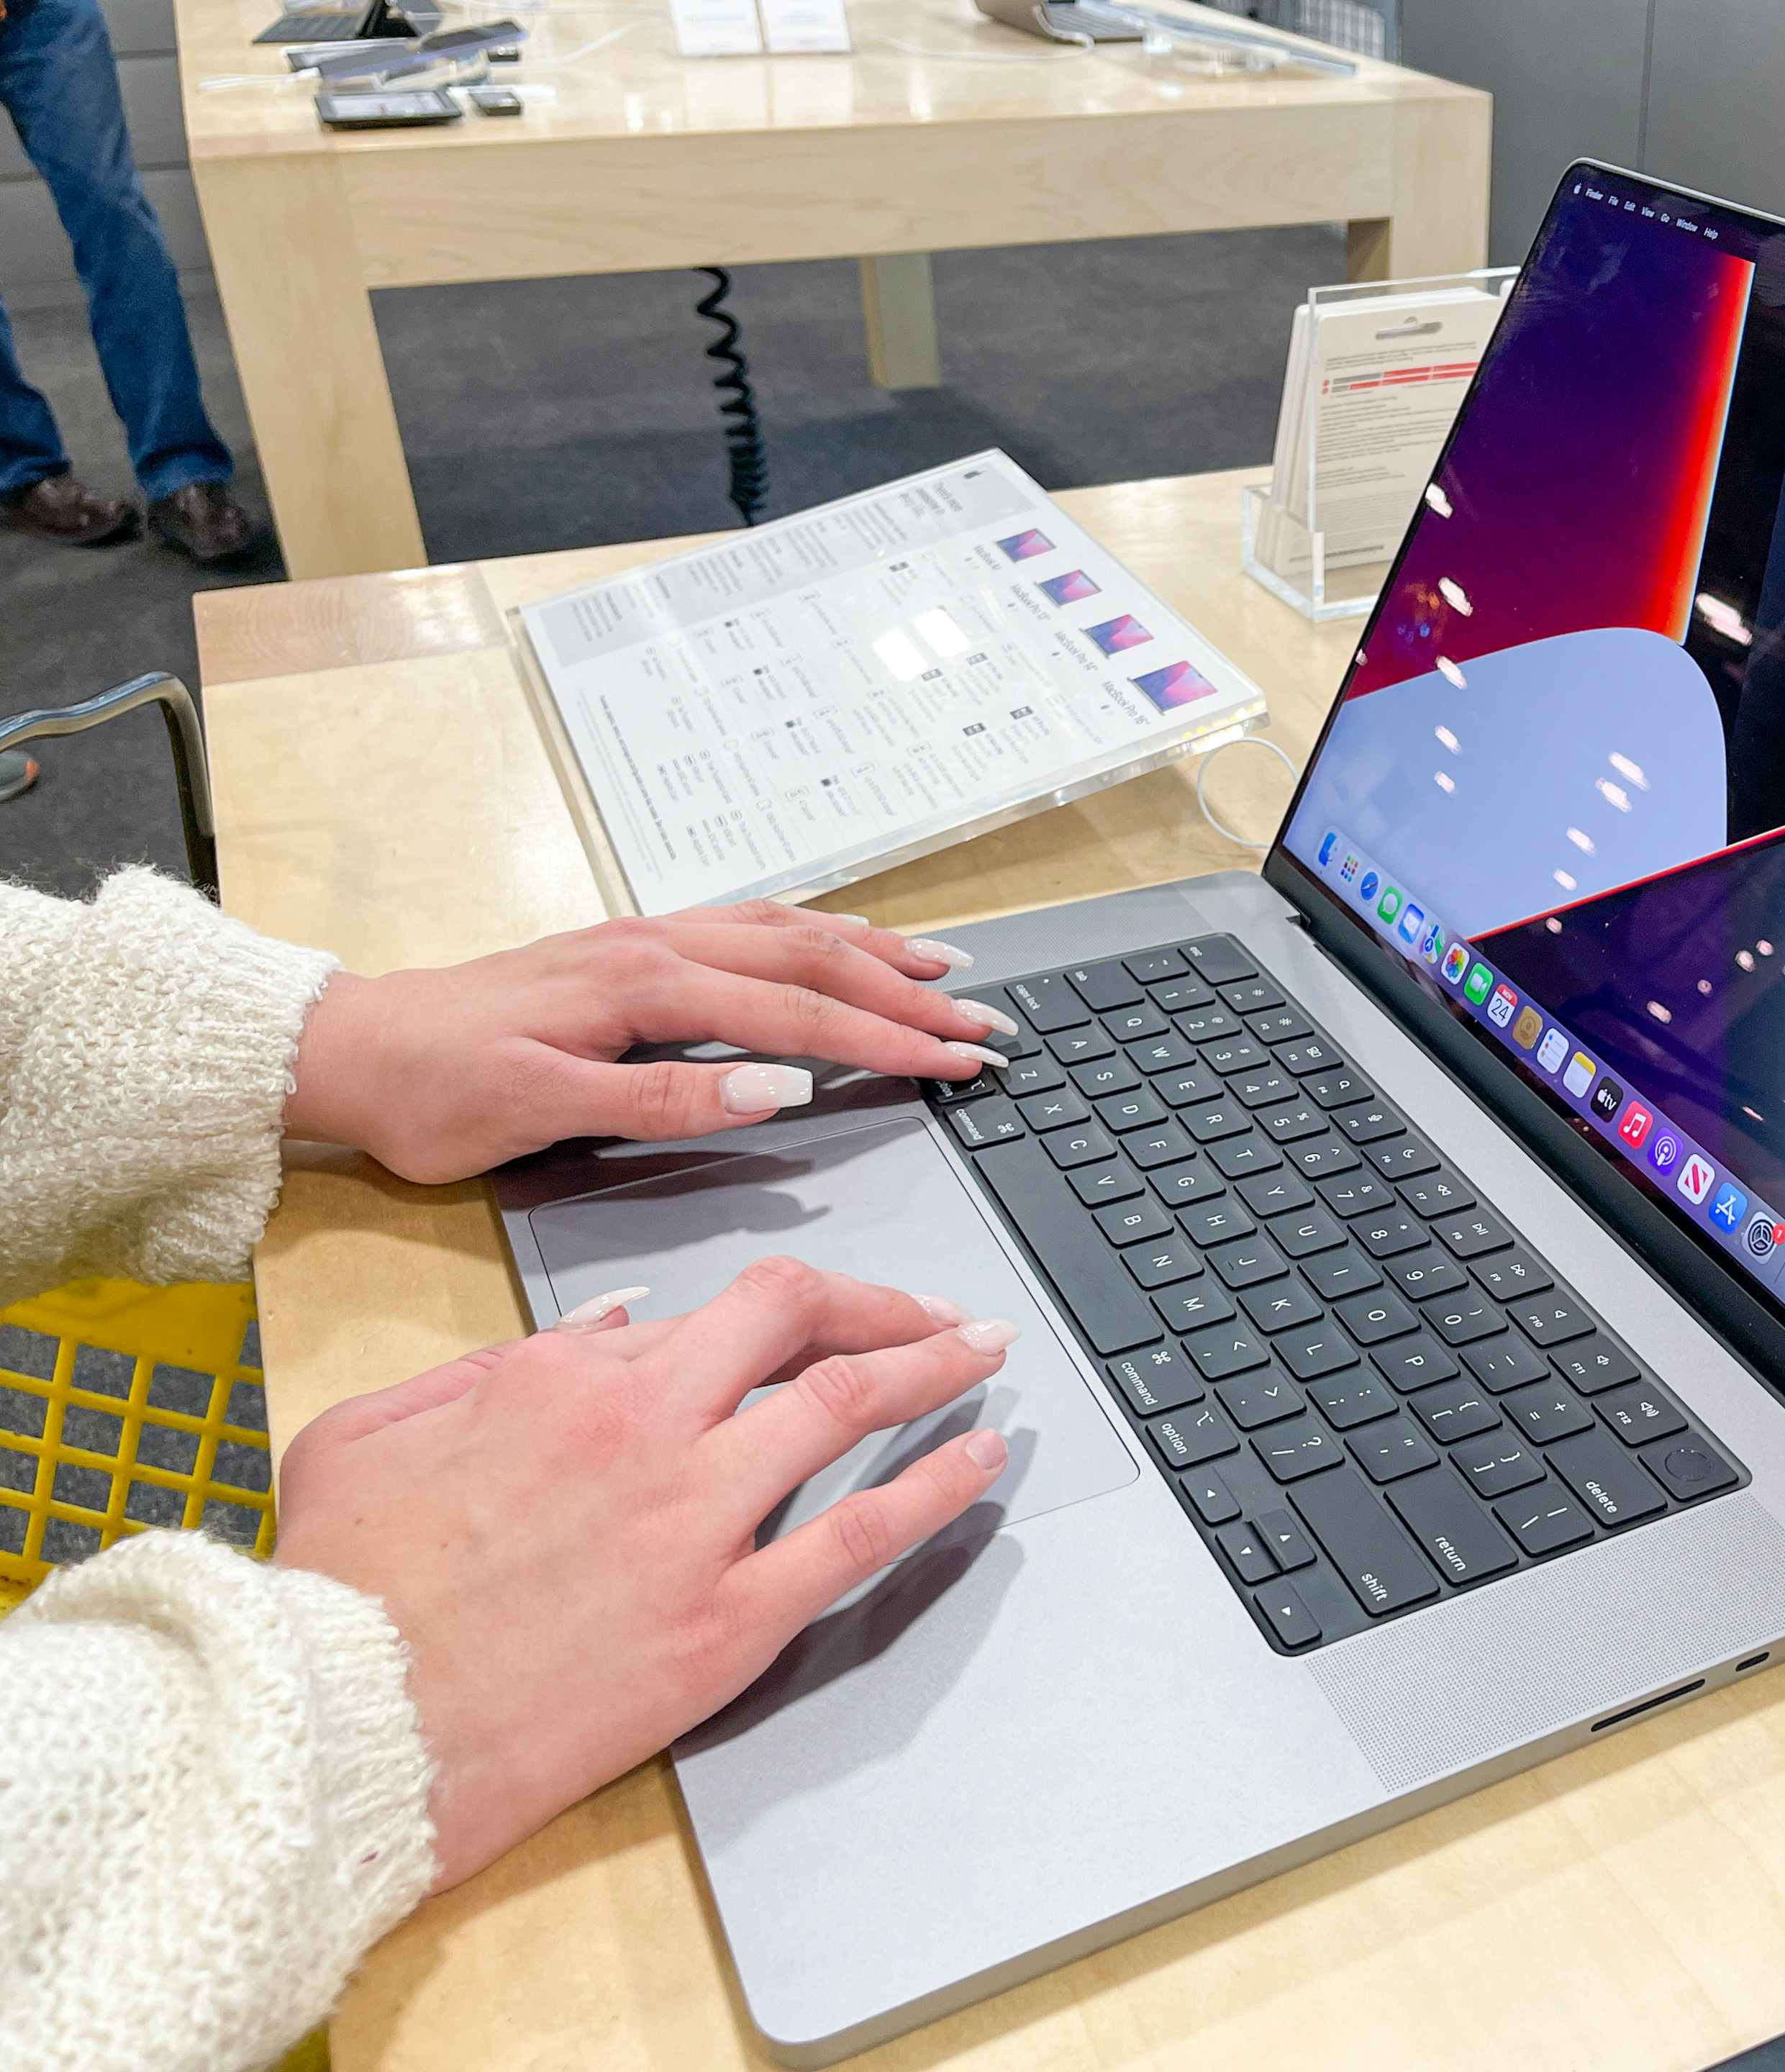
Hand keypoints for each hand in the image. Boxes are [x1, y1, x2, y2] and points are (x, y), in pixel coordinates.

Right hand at [274, 1259, 1017, 1889]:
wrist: (343, 1723)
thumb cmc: (345, 1586)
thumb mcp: (376, 1428)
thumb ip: (500, 1363)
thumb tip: (615, 1327)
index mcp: (568, 1377)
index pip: (723, 1309)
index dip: (802, 1303)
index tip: (841, 1310)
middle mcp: (649, 1429)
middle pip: (805, 1328)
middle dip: (893, 1310)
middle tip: (949, 1317)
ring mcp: (697, 1523)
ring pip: (848, 1409)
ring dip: (934, 1370)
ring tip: (987, 1357)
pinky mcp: (726, 1621)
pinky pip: (861, 1533)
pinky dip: (935, 1486)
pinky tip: (979, 1458)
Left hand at [284, 903, 1009, 1182]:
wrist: (354, 1048)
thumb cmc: (440, 1093)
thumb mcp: (540, 1112)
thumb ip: (664, 1098)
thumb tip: (778, 1089)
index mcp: (645, 987)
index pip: (797, 1016)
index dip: (888, 1041)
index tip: (959, 1063)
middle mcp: (658, 945)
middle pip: (813, 961)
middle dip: (910, 994)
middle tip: (986, 1026)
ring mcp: (649, 936)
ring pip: (790, 931)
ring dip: (877, 950)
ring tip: (950, 970)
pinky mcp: (636, 944)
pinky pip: (752, 924)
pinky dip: (820, 931)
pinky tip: (848, 942)